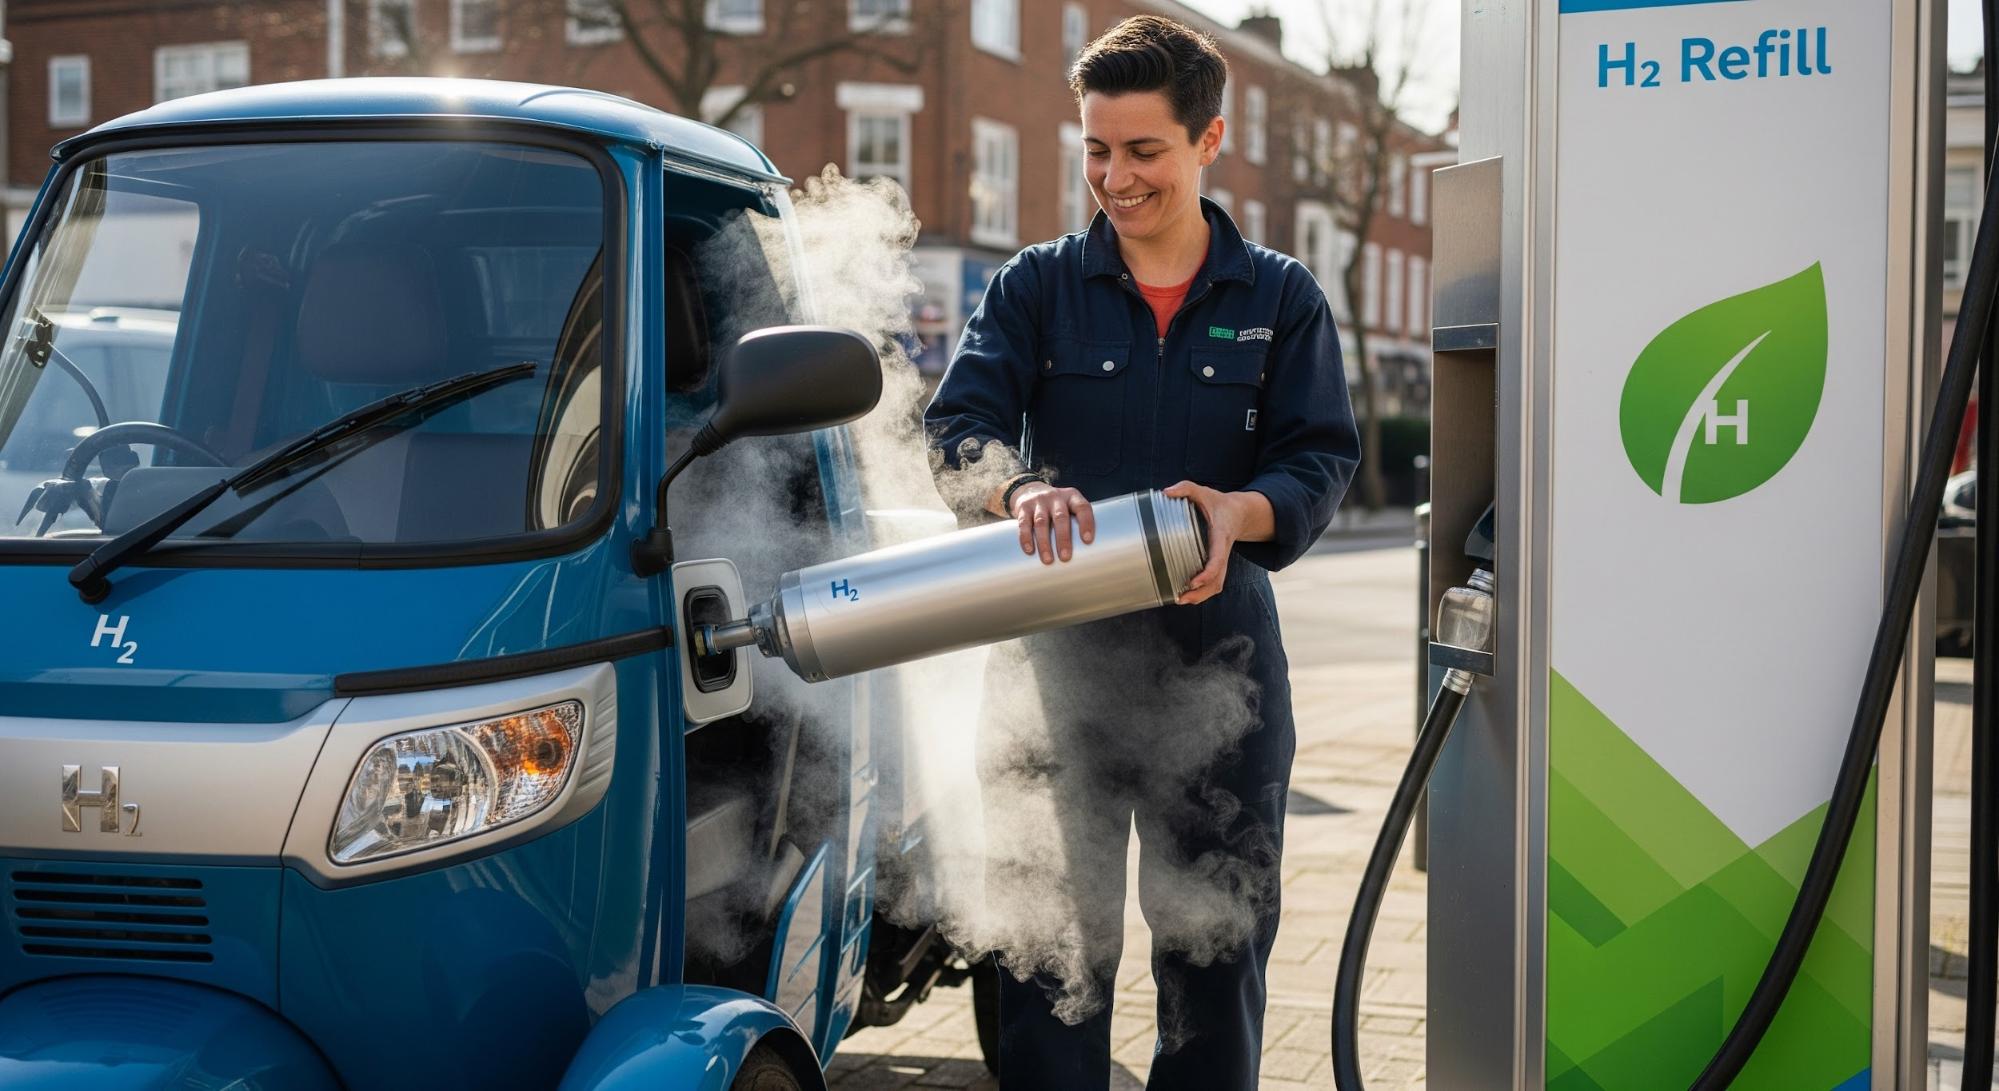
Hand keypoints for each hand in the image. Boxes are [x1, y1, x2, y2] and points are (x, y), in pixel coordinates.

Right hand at [1011, 483, 1094, 563]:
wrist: (1030, 490)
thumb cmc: (1057, 507)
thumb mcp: (1069, 506)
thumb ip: (1076, 523)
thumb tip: (1087, 553)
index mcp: (1072, 497)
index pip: (1082, 508)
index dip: (1086, 523)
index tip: (1087, 541)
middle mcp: (1056, 497)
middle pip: (1061, 517)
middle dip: (1063, 538)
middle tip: (1065, 557)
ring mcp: (1038, 501)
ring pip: (1041, 522)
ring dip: (1044, 543)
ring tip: (1048, 560)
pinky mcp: (1023, 507)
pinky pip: (1024, 523)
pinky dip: (1026, 538)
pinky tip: (1029, 550)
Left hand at [1162, 481, 1266, 604]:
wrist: (1240, 512)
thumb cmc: (1219, 503)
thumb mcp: (1204, 491)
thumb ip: (1186, 488)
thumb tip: (1166, 492)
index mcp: (1221, 536)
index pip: (1217, 559)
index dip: (1207, 573)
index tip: (1192, 582)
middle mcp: (1223, 552)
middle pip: (1217, 580)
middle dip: (1201, 592)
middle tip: (1181, 598)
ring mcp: (1222, 560)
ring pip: (1217, 585)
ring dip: (1201, 596)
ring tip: (1180, 600)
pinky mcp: (1218, 564)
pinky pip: (1214, 583)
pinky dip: (1202, 592)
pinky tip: (1186, 594)